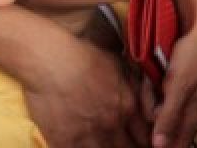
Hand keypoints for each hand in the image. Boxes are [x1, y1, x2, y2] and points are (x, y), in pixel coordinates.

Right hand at [25, 35, 147, 147]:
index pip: (146, 136)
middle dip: (130, 147)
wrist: (50, 62)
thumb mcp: (119, 67)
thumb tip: (143, 99)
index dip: (146, 141)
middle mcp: (112, 124)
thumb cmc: (84, 58)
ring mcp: (87, 136)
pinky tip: (86, 146)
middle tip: (127, 145)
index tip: (142, 141)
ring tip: (105, 144)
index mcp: (128, 106)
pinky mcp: (64, 142)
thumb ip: (133, 89)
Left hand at [152, 0, 196, 147]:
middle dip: (149, 110)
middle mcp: (186, 114)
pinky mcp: (171, 87)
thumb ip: (169, 117)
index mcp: (192, 119)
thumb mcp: (180, 87)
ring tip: (153, 77)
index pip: (173, 145)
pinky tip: (152, 75)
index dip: (157, 138)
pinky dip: (149, 87)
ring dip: (148, 95)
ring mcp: (178, 99)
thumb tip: (159, 147)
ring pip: (153, 111)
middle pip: (158, 128)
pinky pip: (154, 96)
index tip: (152, 115)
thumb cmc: (194, 57)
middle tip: (153, 87)